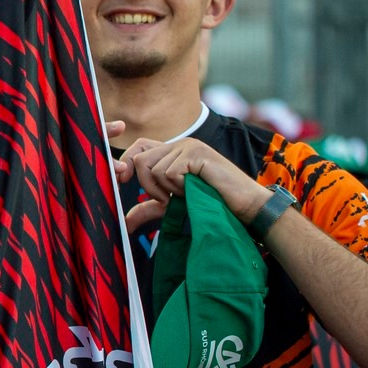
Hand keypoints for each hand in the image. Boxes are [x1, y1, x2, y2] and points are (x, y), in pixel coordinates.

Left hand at [115, 137, 267, 231]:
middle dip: (147, 185)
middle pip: (140, 158)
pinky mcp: (197, 153)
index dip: (126, 163)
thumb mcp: (172, 206)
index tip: (123, 182)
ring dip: (166, 190)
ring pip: (153, 168)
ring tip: (186, 194)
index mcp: (172, 152)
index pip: (138, 146)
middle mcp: (179, 144)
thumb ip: (148, 209)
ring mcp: (189, 146)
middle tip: (166, 199)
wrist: (244, 207)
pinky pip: (170, 173)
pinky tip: (194, 190)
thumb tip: (124, 223)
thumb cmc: (210, 205)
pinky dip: (178, 188)